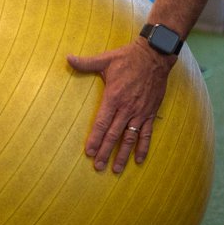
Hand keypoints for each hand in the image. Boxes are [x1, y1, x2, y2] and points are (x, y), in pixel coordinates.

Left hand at [68, 40, 173, 173]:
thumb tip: (68, 58)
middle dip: (105, 152)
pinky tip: (139, 159)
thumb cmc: (128, 57)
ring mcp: (140, 112)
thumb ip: (86, 63)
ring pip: (130, 138)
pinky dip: (143, 147)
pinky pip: (146, 133)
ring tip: (116, 169)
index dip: (95, 139)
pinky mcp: (150, 112)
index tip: (89, 152)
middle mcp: (127, 108)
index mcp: (114, 97)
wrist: (155, 55)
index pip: (102, 123)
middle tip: (99, 166)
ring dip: (123, 154)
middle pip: (114, 135)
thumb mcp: (106, 59)